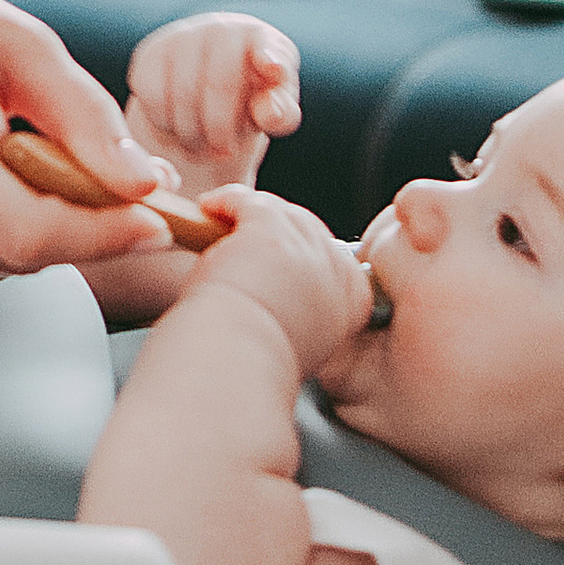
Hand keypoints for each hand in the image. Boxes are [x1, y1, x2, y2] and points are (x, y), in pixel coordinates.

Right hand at [0, 0, 168, 269]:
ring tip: (27, 144)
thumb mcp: (18, 39)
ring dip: (38, 217)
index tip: (156, 221)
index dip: (102, 238)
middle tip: (117, 180)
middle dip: (82, 226)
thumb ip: (84, 116)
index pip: (29, 230)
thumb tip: (145, 184)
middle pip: (20, 249)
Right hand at [125, 10, 300, 195]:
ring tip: (202, 148)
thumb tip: (269, 111)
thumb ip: (281, 114)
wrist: (204, 85)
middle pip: (221, 83)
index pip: (268, 46)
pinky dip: (165, 124)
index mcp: (262, 39)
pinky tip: (178, 131)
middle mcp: (223, 28)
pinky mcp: (151, 52)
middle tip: (223, 154)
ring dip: (192, 135)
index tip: (274, 70)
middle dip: (221, 130)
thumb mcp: (272, 110)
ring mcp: (183, 35)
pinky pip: (154, 97)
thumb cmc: (249, 99)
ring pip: (182, 94)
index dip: (272, 58)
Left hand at [182, 188, 371, 379]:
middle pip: (308, 229)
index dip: (302, 256)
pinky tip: (209, 209)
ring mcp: (306, 245)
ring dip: (248, 215)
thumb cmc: (257, 360)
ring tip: (222, 223)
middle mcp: (337, 269)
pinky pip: (248, 201)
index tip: (277, 265)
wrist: (236, 364)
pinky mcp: (270, 228)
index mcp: (354, 300)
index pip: (335, 260)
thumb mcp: (306, 338)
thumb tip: (289, 290)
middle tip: (245, 244)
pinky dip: (226, 202)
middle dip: (276, 232)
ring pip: (278, 212)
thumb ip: (308, 308)